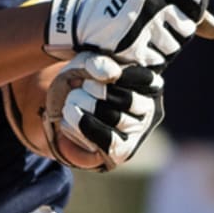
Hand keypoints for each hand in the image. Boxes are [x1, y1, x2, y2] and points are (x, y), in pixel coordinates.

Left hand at [42, 53, 163, 172]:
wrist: (62, 109)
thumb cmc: (81, 81)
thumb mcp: (85, 64)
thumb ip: (98, 62)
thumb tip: (112, 74)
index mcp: (150, 83)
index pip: (143, 78)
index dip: (111, 73)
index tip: (92, 71)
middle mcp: (151, 109)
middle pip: (127, 100)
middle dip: (95, 89)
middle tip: (82, 85)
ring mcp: (139, 131)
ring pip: (115, 118)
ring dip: (84, 104)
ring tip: (73, 99)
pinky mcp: (124, 150)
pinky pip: (107, 140)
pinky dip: (83, 124)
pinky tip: (71, 114)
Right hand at [43, 0, 213, 66]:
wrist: (80, 21)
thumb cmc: (125, 7)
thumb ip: (190, 10)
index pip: (196, 7)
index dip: (184, 16)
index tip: (165, 14)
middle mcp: (152, 1)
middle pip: (186, 32)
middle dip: (171, 35)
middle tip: (146, 28)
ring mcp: (142, 26)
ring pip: (172, 50)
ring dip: (158, 50)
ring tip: (136, 38)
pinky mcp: (132, 49)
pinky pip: (156, 65)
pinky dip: (144, 62)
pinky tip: (128, 50)